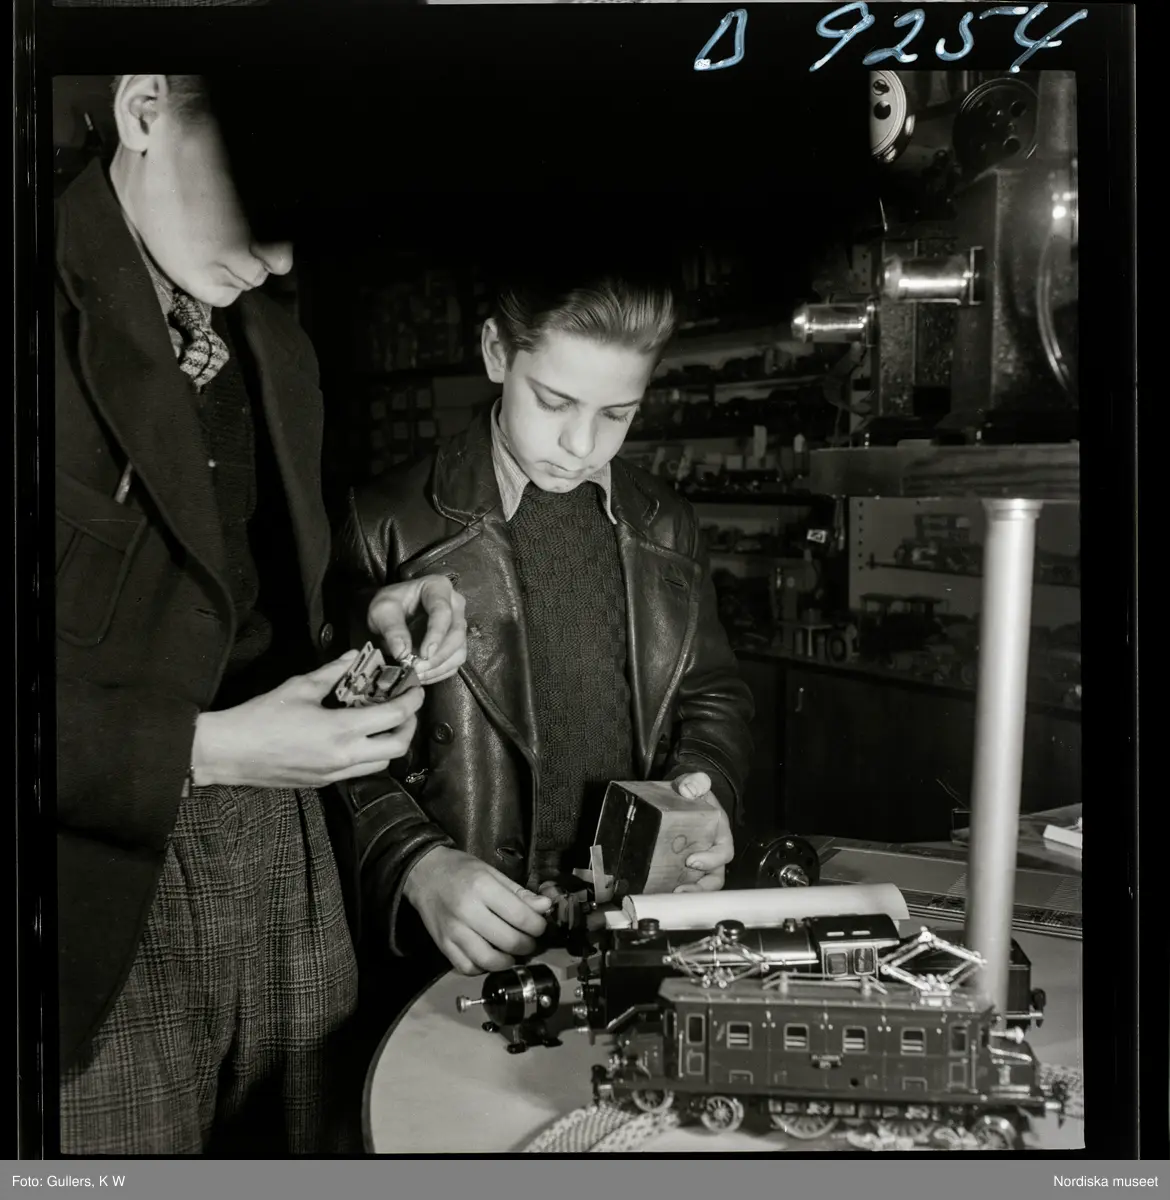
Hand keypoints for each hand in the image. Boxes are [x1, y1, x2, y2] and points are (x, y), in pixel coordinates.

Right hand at [192, 651, 424, 788]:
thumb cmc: (261, 717)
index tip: (417, 687)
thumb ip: (332, 673)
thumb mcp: (300, 688)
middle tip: (406, 707)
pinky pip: (360, 770)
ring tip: (386, 721)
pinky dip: (371, 753)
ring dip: (392, 743)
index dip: (412, 700)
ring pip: (382, 763)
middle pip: (398, 748)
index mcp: (342, 731)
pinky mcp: (324, 782)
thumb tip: (353, 656)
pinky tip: (360, 736)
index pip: (394, 717)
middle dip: (410, 726)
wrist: (229, 753)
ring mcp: (335, 774)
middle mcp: (345, 757)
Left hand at [367, 576, 467, 684]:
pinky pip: (455, 661)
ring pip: (459, 650)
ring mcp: (458, 624)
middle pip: (456, 634)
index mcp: (438, 587)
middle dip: (438, 656)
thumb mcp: (383, 610)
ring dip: (439, 667)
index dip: (435, 634)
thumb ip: (392, 629)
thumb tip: (402, 653)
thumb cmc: (391, 604)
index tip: (423, 654)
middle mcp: (455, 604)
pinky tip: (423, 676)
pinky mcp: (456, 642)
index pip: (443, 611)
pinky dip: (440, 672)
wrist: (395, 611)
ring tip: (417, 675)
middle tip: (417, 669)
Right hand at [403, 846, 552, 974]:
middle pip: (508, 941)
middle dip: (527, 945)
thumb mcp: (492, 872)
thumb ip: (519, 892)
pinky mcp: (442, 945)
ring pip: (488, 960)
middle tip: (530, 940)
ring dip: (508, 961)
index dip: (538, 926)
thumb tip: (545, 907)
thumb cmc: (462, 870)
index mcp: (482, 887)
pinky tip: (489, 957)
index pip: (520, 916)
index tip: (540, 925)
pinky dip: (483, 968)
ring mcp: (453, 931)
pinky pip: (467, 968)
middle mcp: (467, 911)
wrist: (424, 874)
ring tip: (513, 953)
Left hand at [670, 771, 734, 893]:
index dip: (711, 860)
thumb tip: (688, 789)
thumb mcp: (695, 783)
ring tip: (670, 894)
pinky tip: (659, 889)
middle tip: (680, 889)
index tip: (692, 861)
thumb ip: (694, 782)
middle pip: (714, 878)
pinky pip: (684, 881)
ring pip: (700, 885)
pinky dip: (673, 888)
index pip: (723, 853)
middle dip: (700, 888)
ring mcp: (699, 862)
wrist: (682, 795)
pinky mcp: (683, 867)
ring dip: (688, 893)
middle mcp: (712, 852)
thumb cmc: (693, 792)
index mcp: (719, 834)